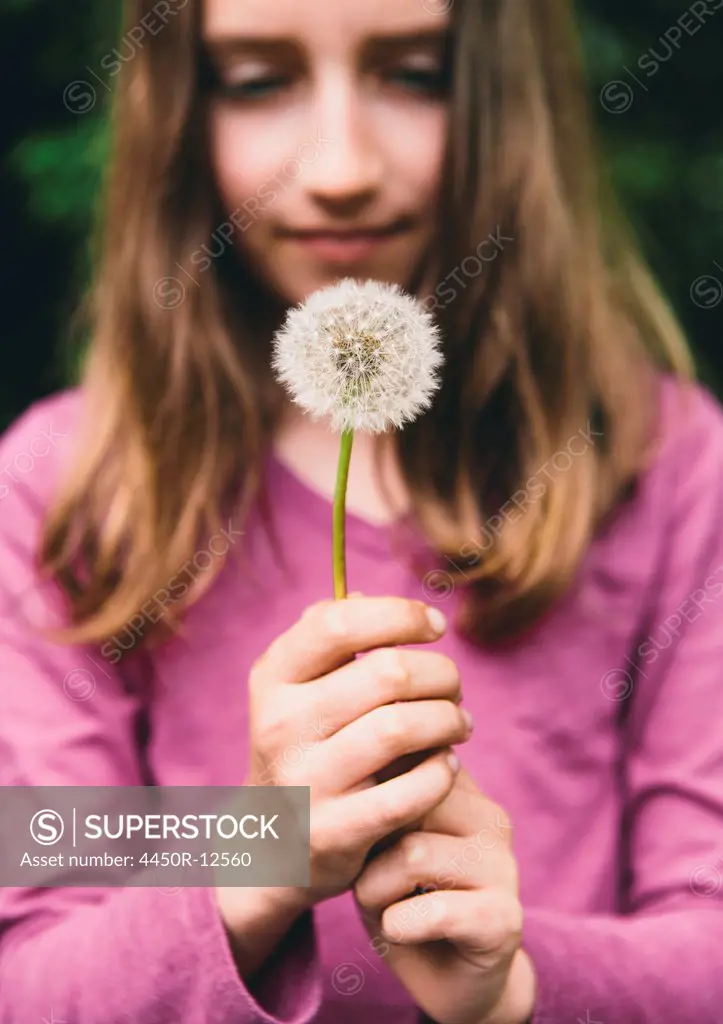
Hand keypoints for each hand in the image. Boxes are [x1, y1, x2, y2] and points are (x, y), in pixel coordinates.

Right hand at [225, 596, 472, 926]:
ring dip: (449, 719)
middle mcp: (280, 724)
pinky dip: (441, 772)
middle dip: (440, 672)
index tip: (435, 625)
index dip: (399, 615)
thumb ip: (327, 639)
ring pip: (402, 727)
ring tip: (460, 723)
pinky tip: (447, 765)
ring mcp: (304, 781)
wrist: (273, 845)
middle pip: (388, 672)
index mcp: (273, 677)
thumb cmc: (306, 745)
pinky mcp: (333, 832)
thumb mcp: (298, 688)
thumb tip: (363, 594)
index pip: (339, 623)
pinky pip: (410, 791)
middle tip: (454, 685)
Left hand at [353, 767, 535, 1023]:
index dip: (365, 792)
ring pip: (412, 852)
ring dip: (375, 888)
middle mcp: (489, 817)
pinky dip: (398, 924)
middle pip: (405, 801)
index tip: (347, 820)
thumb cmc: (402, 898)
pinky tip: (400, 930)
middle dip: (367, 842)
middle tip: (362, 874)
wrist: (449, 979)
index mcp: (461, 788)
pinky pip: (433, 911)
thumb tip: (354, 766)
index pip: (407, 757)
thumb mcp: (379, 842)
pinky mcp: (504, 918)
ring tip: (378, 905)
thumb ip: (378, 801)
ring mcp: (504, 866)